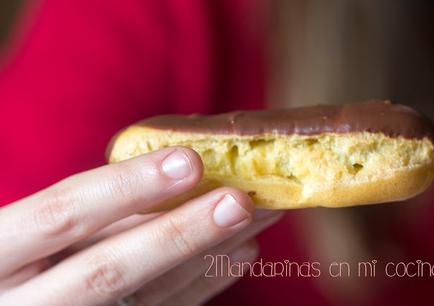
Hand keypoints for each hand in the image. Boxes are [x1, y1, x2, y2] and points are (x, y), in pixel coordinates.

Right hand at [0, 147, 281, 305]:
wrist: (18, 299)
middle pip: (107, 270)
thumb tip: (173, 171)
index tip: (189, 160)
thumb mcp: (28, 226)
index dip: (125, 186)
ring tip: (253, 220)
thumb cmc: (19, 256)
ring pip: (142, 299)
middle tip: (239, 200)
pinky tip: (236, 256)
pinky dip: (199, 286)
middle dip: (179, 234)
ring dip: (205, 256)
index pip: (60, 214)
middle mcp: (23, 302)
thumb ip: (83, 209)